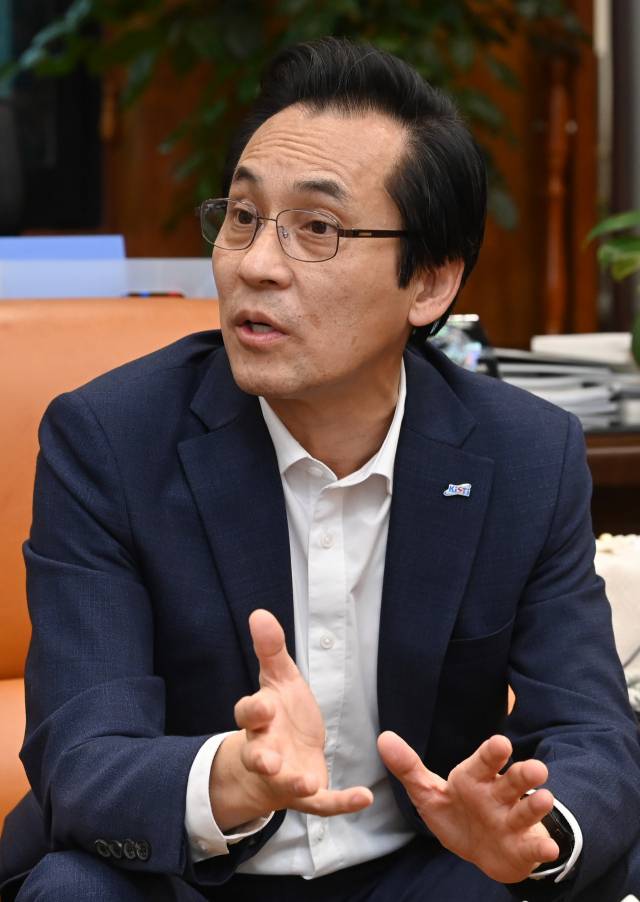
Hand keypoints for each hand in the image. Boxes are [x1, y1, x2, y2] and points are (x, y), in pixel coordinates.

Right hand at [210, 610, 371, 829]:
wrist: (279, 759)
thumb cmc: (278, 714)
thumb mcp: (279, 678)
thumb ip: (271, 649)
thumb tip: (259, 613)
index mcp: (260, 720)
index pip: (249, 714)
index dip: (255, 711)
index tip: (264, 707)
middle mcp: (268, 751)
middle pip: (259, 756)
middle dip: (262, 758)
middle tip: (268, 760)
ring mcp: (287, 776)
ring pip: (286, 783)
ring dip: (295, 784)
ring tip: (305, 784)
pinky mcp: (310, 796)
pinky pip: (324, 804)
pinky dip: (342, 803)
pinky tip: (364, 797)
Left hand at [377, 731, 559, 883]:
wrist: (483, 850)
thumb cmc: (457, 813)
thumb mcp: (429, 793)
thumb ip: (408, 768)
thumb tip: (383, 738)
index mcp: (475, 779)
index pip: (484, 762)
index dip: (492, 753)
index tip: (500, 743)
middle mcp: (497, 795)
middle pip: (512, 781)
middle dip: (524, 774)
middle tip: (537, 768)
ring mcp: (511, 821)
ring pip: (525, 810)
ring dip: (536, 805)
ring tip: (545, 799)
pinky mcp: (521, 846)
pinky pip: (533, 846)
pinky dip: (542, 847)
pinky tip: (549, 848)